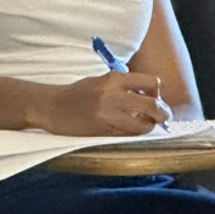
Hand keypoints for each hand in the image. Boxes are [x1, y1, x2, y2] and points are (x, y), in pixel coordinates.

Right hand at [40, 71, 172, 136]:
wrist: (52, 106)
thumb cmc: (76, 94)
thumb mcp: (100, 81)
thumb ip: (122, 86)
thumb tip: (147, 94)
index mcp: (113, 79)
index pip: (151, 83)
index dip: (157, 93)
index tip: (154, 98)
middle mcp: (114, 95)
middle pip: (154, 105)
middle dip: (163, 113)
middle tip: (161, 117)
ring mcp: (109, 114)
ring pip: (145, 124)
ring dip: (149, 126)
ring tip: (144, 125)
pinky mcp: (104, 130)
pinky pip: (129, 134)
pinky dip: (134, 133)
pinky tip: (129, 130)